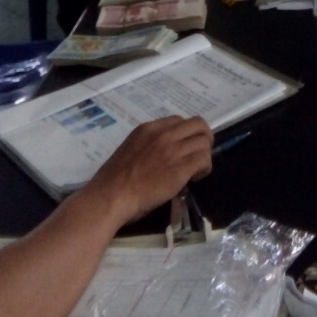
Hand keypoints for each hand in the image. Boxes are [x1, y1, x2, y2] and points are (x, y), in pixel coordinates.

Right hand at [85, 116, 213, 225]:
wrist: (112, 195)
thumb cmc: (114, 180)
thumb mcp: (130, 149)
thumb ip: (148, 145)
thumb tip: (161, 154)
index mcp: (149, 129)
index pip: (179, 120)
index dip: (186, 133)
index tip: (183, 147)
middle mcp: (164, 134)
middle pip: (198, 124)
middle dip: (203, 137)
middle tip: (198, 154)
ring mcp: (173, 150)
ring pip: (204, 142)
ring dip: (204, 155)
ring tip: (195, 170)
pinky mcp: (181, 167)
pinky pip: (204, 159)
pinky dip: (204, 168)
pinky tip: (195, 178)